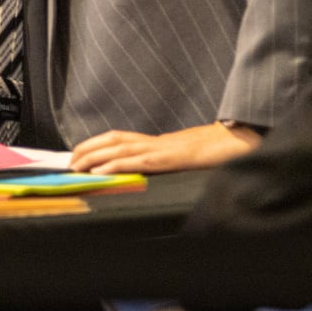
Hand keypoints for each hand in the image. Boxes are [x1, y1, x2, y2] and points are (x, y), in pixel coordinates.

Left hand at [69, 121, 262, 173]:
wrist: (242, 140)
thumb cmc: (219, 150)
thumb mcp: (189, 158)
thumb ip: (172, 161)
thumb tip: (160, 169)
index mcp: (159, 142)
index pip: (120, 138)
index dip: (98, 144)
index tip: (79, 153)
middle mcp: (156, 142)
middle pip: (113, 140)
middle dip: (88, 149)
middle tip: (69, 161)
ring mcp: (162, 148)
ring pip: (120, 148)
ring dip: (94, 156)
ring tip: (76, 166)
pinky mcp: (169, 158)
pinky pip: (138, 161)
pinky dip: (116, 165)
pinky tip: (101, 172)